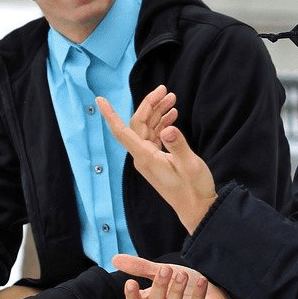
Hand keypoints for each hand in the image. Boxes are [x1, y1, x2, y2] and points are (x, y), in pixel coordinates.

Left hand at [97, 89, 216, 231]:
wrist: (198, 209)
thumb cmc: (194, 188)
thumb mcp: (189, 165)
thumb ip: (178, 145)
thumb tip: (168, 128)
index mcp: (146, 157)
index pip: (122, 132)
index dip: (110, 115)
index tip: (99, 100)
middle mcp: (143, 157)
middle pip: (138, 124)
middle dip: (149, 105)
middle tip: (165, 89)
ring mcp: (149, 159)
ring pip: (147, 129)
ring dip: (158, 112)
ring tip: (172, 98)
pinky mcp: (157, 160)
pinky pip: (154, 136)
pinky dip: (162, 123)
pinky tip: (172, 115)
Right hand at [112, 254, 235, 298]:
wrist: (218, 295)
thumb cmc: (188, 285)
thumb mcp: (165, 273)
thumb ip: (142, 268)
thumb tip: (114, 259)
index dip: (132, 296)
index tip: (130, 282)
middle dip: (160, 286)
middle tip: (167, 269)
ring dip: (176, 291)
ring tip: (183, 275)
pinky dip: (198, 297)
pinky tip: (201, 282)